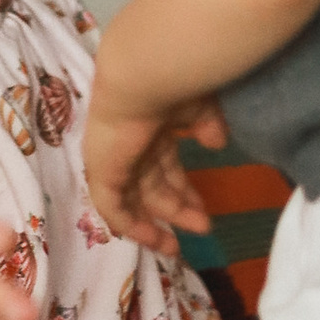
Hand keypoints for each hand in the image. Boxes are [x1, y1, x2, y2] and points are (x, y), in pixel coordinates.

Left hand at [82, 91, 223, 259]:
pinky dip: (131, 225)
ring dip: (156, 222)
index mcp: (152, 127)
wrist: (145, 74)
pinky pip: (112, 206)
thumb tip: (217, 142)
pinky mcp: (102, 170)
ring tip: (177, 245)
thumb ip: (207, 126)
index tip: (204, 210)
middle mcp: (131, 144)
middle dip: (177, 209)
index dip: (184, 190)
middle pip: (152, 185)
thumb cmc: (175, 84)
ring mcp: (114, 157)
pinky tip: (154, 239)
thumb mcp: (200, 109)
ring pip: (133, 199)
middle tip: (203, 227)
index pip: (165, 165)